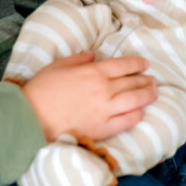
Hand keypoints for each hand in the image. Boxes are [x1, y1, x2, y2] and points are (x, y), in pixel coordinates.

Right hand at [22, 51, 156, 141]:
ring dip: (148, 95)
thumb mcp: (59, 65)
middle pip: (133, 82)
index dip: (137, 63)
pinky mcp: (103, 128)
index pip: (124, 65)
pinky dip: (137, 115)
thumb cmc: (41, 89)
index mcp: (93, 72)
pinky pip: (127, 121)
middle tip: (153, 80)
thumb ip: (79, 59)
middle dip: (146, 80)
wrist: (31, 118)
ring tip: (154, 92)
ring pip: (135, 100)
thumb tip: (93, 57)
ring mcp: (105, 110)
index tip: (145, 64)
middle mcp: (104, 89)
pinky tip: (140, 112)